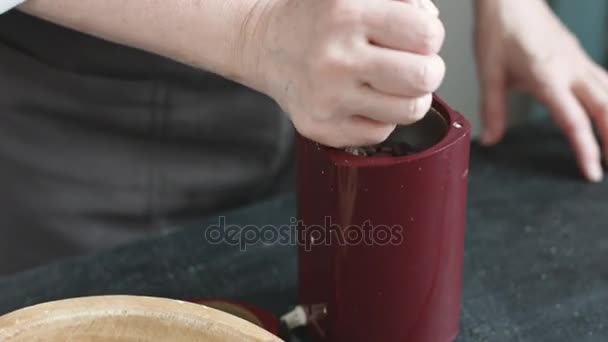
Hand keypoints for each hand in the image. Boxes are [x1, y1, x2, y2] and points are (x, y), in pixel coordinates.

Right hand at [241, 0, 444, 147]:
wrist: (265, 44)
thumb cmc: (318, 18)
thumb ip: (403, 2)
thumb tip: (430, 27)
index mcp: (347, 13)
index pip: (428, 35)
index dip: (428, 37)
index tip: (413, 39)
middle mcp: (335, 58)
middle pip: (424, 78)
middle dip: (427, 71)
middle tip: (411, 66)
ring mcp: (327, 97)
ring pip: (409, 111)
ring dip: (408, 98)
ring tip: (388, 84)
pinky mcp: (320, 127)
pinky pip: (380, 132)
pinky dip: (379, 117)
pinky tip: (362, 99)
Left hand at [475, 0, 607, 181]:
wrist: (510, 0)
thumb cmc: (499, 32)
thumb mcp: (489, 74)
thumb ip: (492, 110)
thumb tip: (491, 141)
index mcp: (547, 77)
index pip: (573, 121)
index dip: (585, 150)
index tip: (592, 172)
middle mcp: (570, 70)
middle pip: (605, 109)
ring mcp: (579, 62)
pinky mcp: (579, 56)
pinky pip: (605, 80)